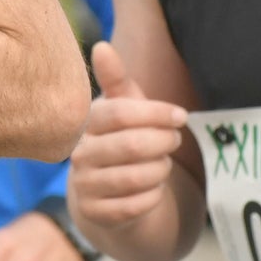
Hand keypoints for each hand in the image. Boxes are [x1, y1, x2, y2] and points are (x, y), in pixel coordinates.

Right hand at [69, 41, 190, 244]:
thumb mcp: (123, 110)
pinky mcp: (96, 214)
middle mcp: (80, 154)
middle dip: (163, 143)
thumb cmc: (120, 141)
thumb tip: (101, 46)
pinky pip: (136, 206)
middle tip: (174, 141)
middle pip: (131, 145)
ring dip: (159, 170)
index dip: (155, 113)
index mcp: (87, 123)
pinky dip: (153, 195)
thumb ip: (116, 80)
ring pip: (136, 177)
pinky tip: (152, 188)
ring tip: (162, 163)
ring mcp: (85, 186)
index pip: (120, 113)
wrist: (104, 195)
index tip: (180, 116)